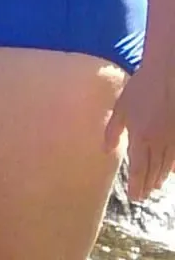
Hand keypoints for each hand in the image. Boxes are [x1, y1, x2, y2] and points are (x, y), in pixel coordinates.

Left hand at [108, 62, 174, 199]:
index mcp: (141, 137)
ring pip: (167, 166)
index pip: (138, 168)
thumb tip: (105, 150)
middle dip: (147, 185)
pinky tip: (170, 173)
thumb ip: (113, 131)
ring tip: (154, 187)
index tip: (134, 197)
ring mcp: (173, 139)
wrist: (167, 76)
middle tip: (142, 196)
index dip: (136, 184)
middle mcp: (159, 143)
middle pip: (153, 170)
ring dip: (159, 178)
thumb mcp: (121, 108)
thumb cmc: (141, 88)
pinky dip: (172, 167)